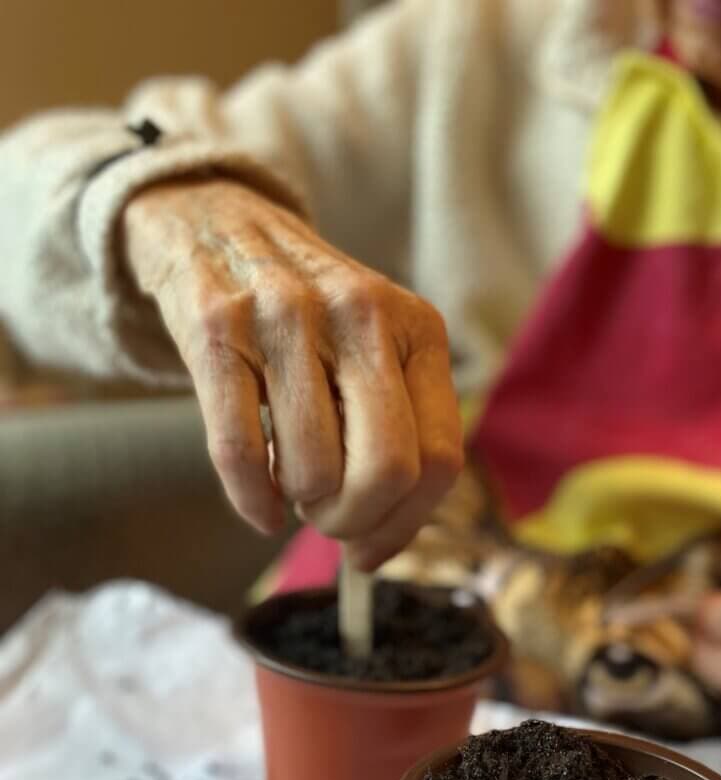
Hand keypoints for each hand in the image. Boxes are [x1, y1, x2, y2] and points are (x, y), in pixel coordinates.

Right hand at [122, 178, 461, 568]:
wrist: (213, 225)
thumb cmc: (308, 318)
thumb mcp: (375, 351)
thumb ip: (398, 433)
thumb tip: (380, 545)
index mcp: (417, 329)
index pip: (439, 460)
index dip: (407, 523)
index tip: (374, 545)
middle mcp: (359, 316)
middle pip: (386, 472)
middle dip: (355, 521)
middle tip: (330, 520)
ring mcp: (285, 317)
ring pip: (312, 470)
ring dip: (300, 502)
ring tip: (293, 480)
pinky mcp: (216, 329)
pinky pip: (239, 451)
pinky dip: (252, 501)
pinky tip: (260, 507)